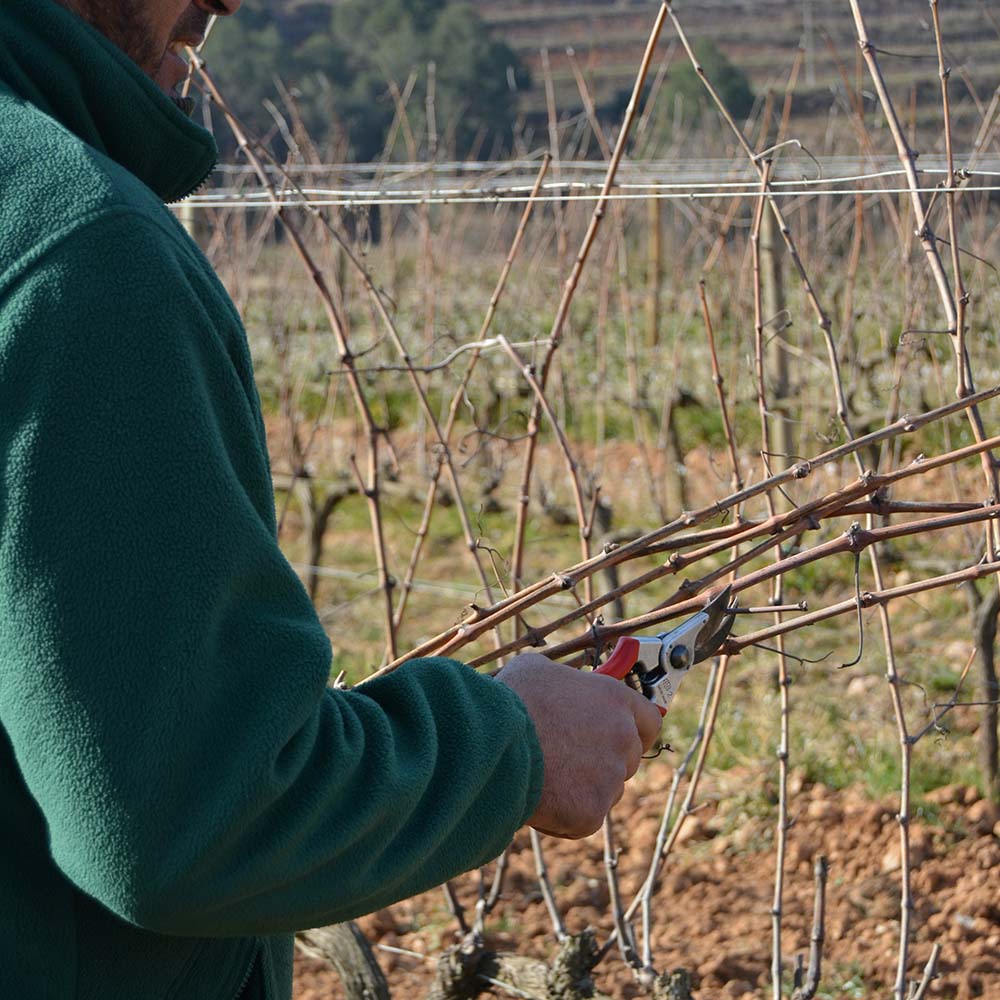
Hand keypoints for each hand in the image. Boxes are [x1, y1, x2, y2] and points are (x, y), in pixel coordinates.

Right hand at [496, 652, 662, 838]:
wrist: (491, 741)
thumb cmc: (511, 699)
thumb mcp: (538, 670)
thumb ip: (563, 681)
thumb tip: (558, 685)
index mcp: (615, 699)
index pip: (649, 720)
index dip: (634, 730)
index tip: (618, 736)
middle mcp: (622, 737)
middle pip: (628, 759)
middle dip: (603, 761)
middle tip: (568, 759)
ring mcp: (610, 777)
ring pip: (606, 790)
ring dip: (583, 788)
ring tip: (544, 775)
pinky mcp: (592, 812)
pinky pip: (583, 818)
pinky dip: (564, 815)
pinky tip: (538, 797)